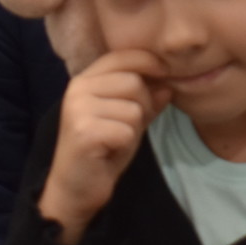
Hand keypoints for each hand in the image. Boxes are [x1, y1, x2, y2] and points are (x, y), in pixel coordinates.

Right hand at [36, 50, 170, 244]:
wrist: (76, 188)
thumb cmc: (103, 150)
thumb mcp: (129, 119)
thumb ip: (147, 98)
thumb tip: (169, 83)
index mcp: (86, 79)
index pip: (122, 56)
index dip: (149, 61)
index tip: (165, 72)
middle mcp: (78, 89)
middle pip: (134, 82)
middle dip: (143, 105)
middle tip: (128, 127)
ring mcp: (78, 109)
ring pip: (133, 108)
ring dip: (133, 128)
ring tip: (115, 139)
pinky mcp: (84, 131)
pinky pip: (127, 130)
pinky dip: (126, 144)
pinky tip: (109, 152)